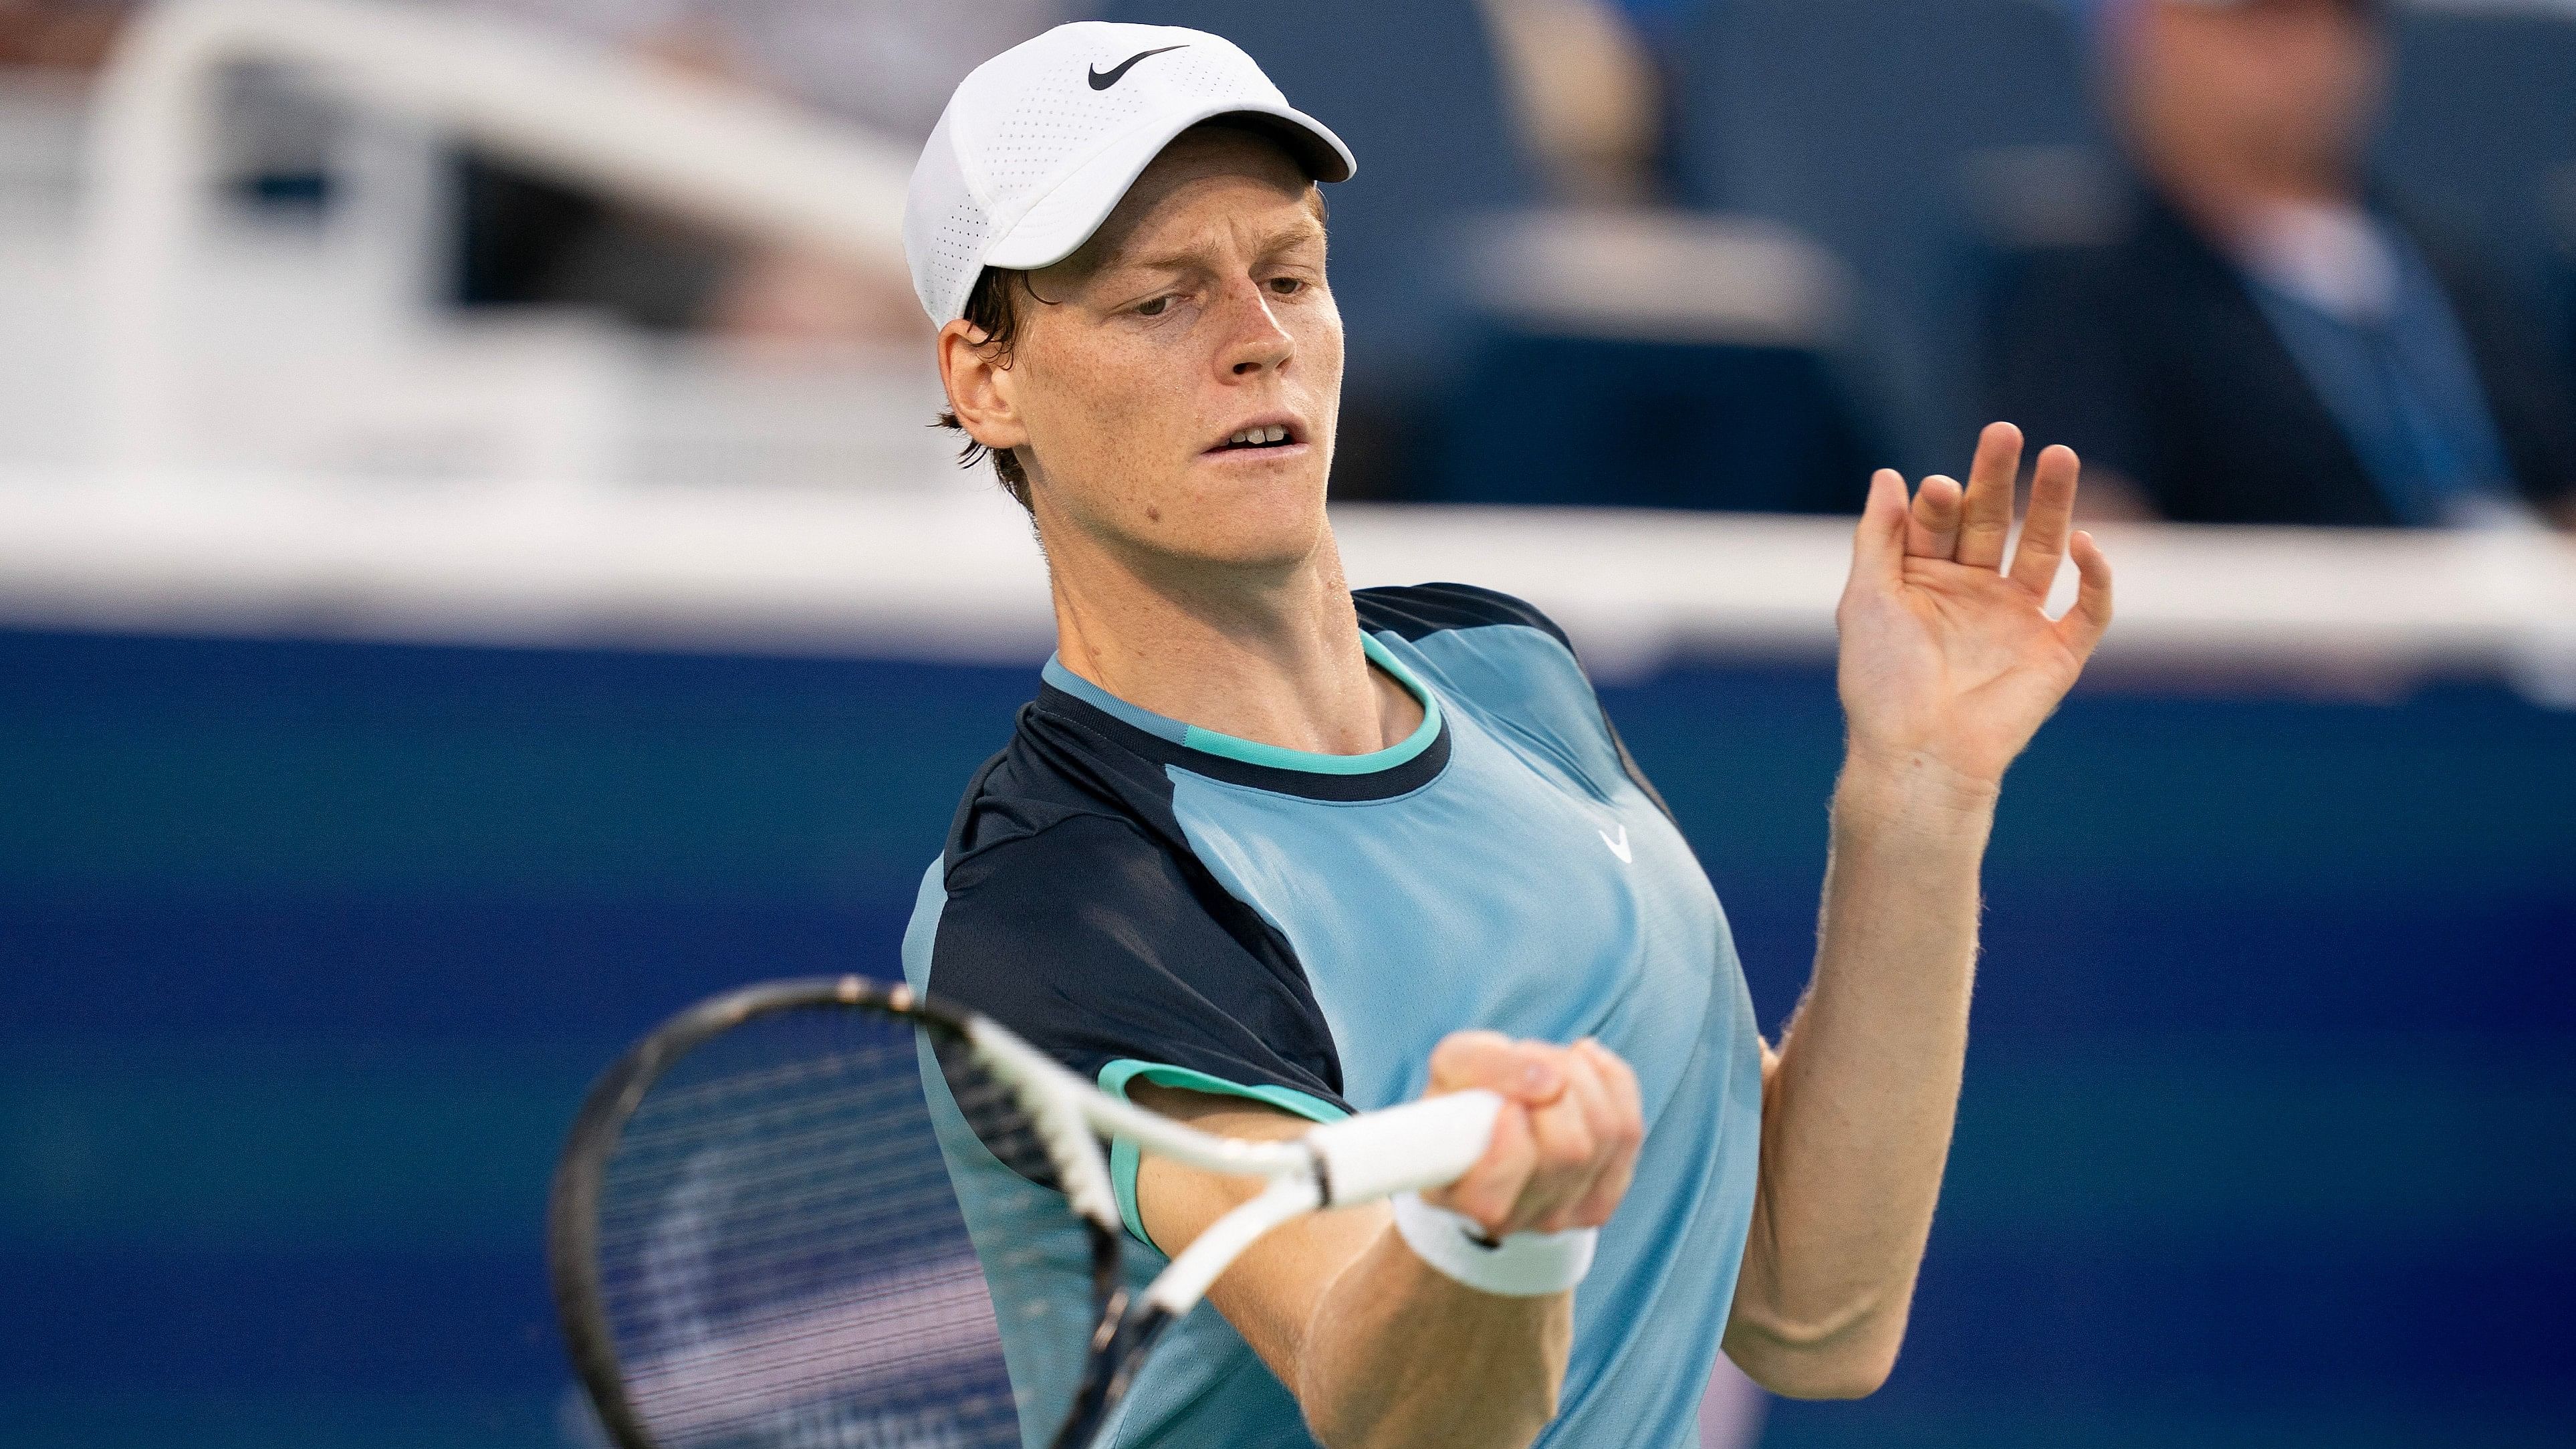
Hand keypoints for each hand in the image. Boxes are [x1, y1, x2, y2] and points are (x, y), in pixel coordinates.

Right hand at [1416, 1032, 1643, 1237]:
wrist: (1492, 1118)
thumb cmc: (1467, 1092)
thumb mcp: (1452, 1064)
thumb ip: (1485, 1066)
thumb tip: (1551, 1081)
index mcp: (1458, 1195)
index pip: (1491, 1198)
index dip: (1510, 1142)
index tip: (1508, 1105)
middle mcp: (1511, 1220)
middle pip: (1568, 1149)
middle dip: (1557, 1082)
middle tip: (1529, 1061)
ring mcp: (1562, 1216)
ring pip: (1606, 1133)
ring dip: (1583, 1076)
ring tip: (1552, 1064)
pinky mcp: (1601, 1200)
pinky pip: (1630, 1129)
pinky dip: (1611, 1081)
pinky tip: (1584, 1066)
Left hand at [1836, 422, 2113, 790]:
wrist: (1916, 754)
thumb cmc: (1881, 683)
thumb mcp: (1865, 599)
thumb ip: (1879, 537)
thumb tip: (1889, 475)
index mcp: (1926, 582)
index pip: (1939, 523)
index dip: (1938, 502)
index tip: (1933, 486)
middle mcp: (1974, 595)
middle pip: (1993, 523)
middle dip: (1998, 478)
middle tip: (2004, 431)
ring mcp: (2017, 622)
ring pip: (2043, 550)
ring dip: (2054, 504)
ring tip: (2059, 455)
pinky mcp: (2056, 654)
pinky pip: (2088, 609)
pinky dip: (2094, 576)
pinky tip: (2084, 542)